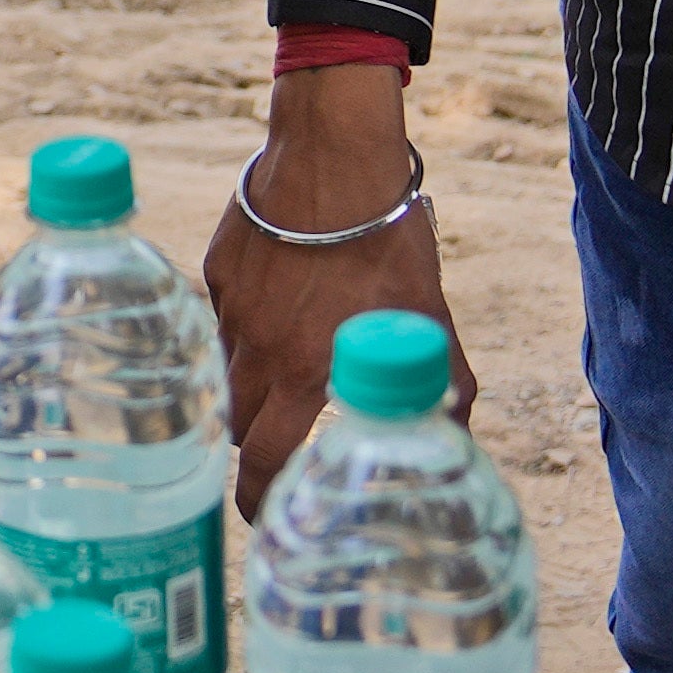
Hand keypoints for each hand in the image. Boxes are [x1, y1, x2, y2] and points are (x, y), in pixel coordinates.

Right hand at [203, 65, 449, 493]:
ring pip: (224, 373)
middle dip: (252, 446)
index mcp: (304, 372)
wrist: (335, 155)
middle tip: (271, 450)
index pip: (265, 464)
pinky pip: (221, 316)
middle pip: (234, 426)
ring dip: (246, 387)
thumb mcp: (428, 316)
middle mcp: (258, 349)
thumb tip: (456, 432)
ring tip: (276, 374)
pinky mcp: (216, 271)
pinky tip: (277, 301)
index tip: (265, 516)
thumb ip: (440, 382)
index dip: (260, 500)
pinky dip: (243, 324)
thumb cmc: (389, 239)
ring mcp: (229, 310)